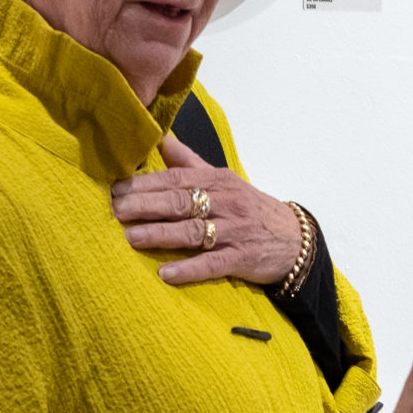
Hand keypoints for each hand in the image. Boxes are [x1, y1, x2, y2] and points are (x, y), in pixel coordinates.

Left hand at [111, 136, 306, 286]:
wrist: (296, 239)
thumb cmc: (252, 209)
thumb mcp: (226, 180)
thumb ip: (190, 163)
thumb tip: (161, 138)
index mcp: (218, 181)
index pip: (177, 179)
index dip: (146, 183)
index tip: (116, 188)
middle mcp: (226, 203)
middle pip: (181, 202)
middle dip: (147, 205)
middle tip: (116, 210)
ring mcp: (235, 231)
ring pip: (194, 231)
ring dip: (162, 234)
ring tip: (132, 238)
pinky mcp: (243, 258)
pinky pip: (213, 263)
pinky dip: (189, 269)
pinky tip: (166, 274)